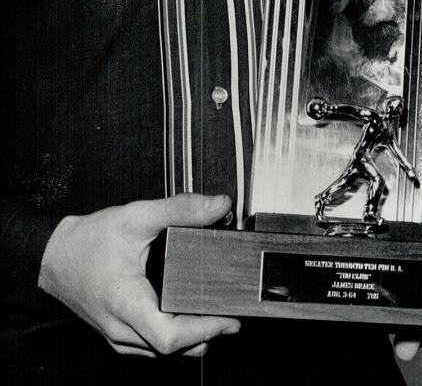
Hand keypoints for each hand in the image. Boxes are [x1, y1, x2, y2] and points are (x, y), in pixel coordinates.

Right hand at [38, 192, 240, 357]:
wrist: (53, 256)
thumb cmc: (87, 241)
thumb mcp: (136, 216)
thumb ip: (180, 209)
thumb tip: (217, 206)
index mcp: (127, 304)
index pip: (170, 337)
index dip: (205, 330)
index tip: (229, 318)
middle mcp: (120, 328)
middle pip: (170, 349)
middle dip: (205, 334)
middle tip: (231, 315)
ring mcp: (116, 335)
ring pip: (159, 352)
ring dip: (189, 340)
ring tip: (215, 318)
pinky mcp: (116, 332)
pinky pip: (148, 346)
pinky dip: (172, 339)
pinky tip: (187, 322)